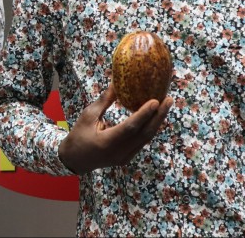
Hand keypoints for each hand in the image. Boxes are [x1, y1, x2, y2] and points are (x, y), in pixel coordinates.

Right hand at [58, 86, 172, 174]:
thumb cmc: (79, 135)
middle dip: (158, 116)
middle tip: (169, 99)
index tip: (156, 100)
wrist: (75, 160)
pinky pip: (142, 141)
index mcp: (106, 142)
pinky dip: (150, 128)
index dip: (144, 114)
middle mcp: (119, 153)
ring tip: (166, 105)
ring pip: (146, 138)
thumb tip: (117, 83)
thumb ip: (104, 102)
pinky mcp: (127, 158)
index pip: (130, 127)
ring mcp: (125, 157)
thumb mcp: (88, 116)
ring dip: (157, 122)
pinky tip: (155, 116)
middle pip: (144, 134)